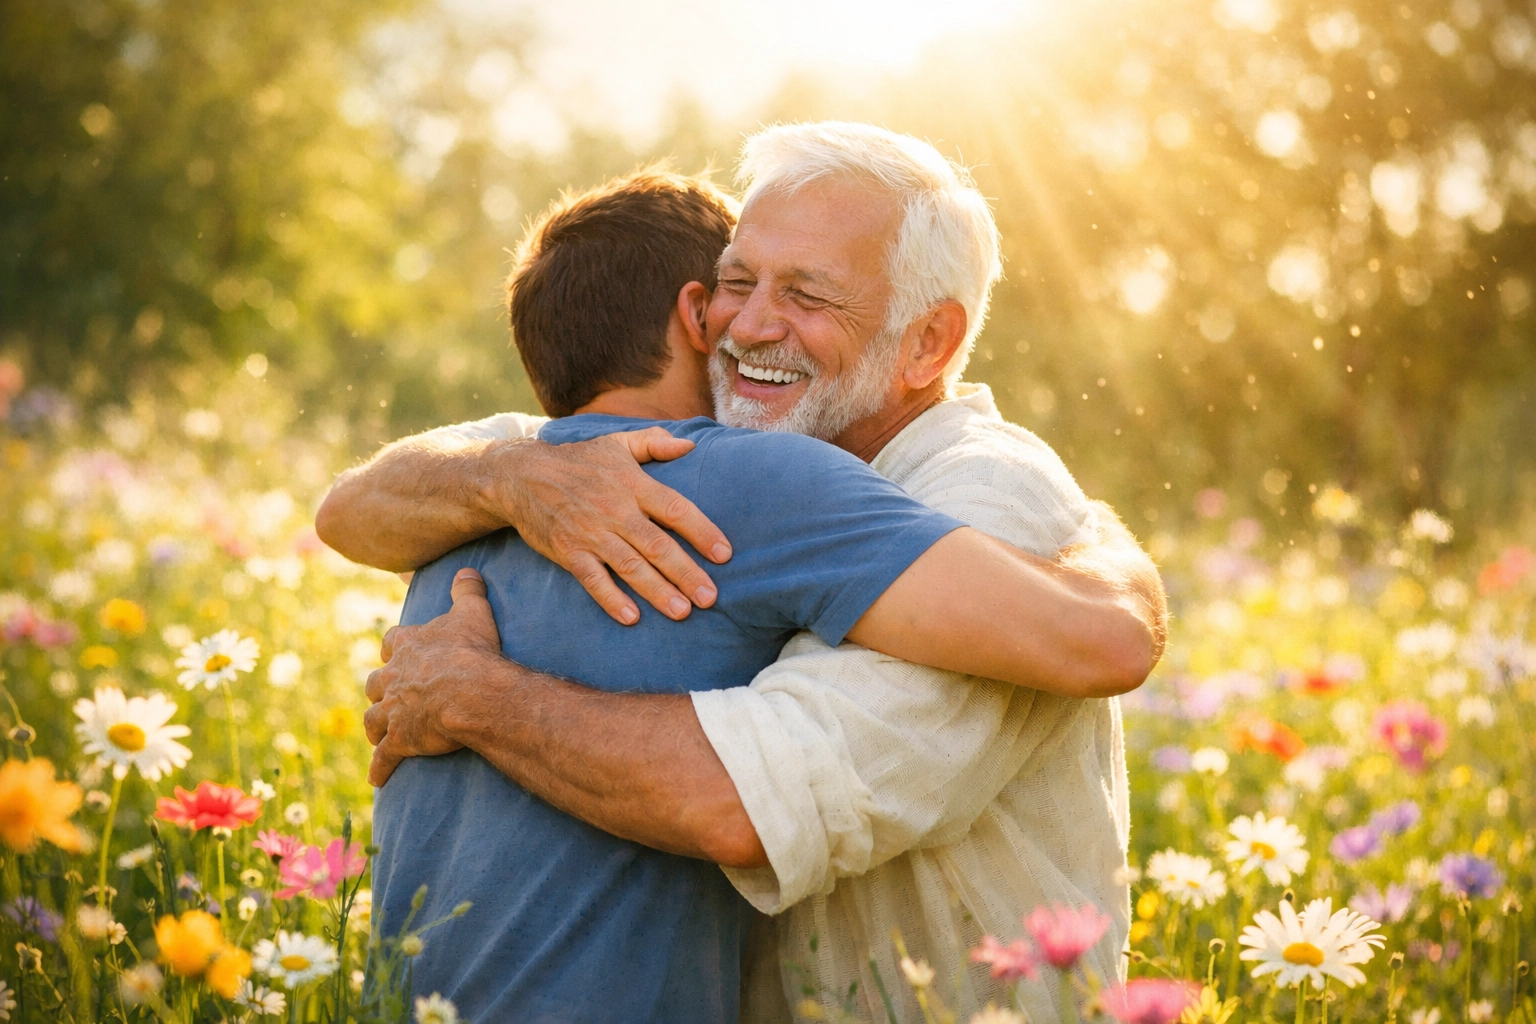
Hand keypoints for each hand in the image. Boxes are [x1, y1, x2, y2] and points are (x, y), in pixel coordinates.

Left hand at [364, 568, 504, 785]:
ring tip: (380, 734)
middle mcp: (393, 678)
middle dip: (382, 689)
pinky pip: (384, 758)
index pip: (393, 642)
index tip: (400, 650)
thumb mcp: (473, 612)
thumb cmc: (473, 651)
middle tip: (390, 695)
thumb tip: (466, 570)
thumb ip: (467, 590)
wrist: (471, 692)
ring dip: (376, 726)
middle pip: (376, 682)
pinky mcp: (399, 740)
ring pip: (373, 719)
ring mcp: (393, 711)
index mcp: (407, 646)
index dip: (396, 647)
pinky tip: (378, 778)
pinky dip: (380, 768)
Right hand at [490, 428, 731, 624]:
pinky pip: (593, 579)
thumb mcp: (616, 443)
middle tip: (710, 597)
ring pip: (630, 566)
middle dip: (686, 573)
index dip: (702, 531)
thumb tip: (690, 445)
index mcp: (633, 484)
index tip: (725, 554)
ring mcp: (590, 533)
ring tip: (682, 612)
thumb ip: (655, 442)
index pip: (675, 509)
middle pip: (657, 545)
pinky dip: (611, 598)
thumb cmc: (578, 460)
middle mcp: (615, 510)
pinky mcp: (568, 552)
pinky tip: (631, 617)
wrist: (521, 475)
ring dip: (657, 591)